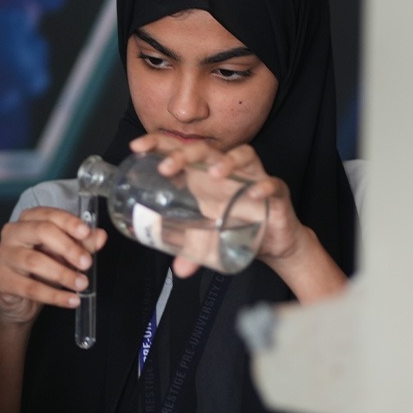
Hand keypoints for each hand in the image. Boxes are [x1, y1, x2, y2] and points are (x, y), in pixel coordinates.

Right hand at [0, 206, 107, 324]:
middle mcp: (12, 233)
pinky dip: (54, 296)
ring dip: (63, 274)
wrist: (20, 302)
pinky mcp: (1, 280)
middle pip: (41, 232)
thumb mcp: (64, 256)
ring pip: (35, 261)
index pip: (49, 215)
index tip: (86, 233)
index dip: (69, 222)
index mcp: (28, 221)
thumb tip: (99, 235)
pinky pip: (30, 288)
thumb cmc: (41, 271)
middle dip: (68, 247)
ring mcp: (4, 256)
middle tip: (87, 263)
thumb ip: (81, 244)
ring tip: (82, 284)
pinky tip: (71, 300)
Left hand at [128, 135, 311, 277]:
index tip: (136, 148)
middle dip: (185, 153)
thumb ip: (192, 250)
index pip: (180, 149)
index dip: (158, 143)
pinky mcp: (275, 193)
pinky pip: (272, 183)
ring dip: (226, 162)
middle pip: (206, 149)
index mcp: (204, 176)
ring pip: (243, 155)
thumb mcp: (208, 240)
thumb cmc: (238, 228)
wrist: (273, 243)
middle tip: (166, 167)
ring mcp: (253, 178)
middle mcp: (228, 171)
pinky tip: (253, 195)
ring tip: (213, 174)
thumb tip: (179, 269)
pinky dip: (263, 187)